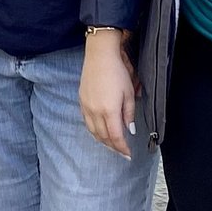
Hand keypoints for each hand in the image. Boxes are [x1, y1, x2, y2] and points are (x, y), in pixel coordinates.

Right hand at [79, 31, 139, 156]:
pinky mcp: (82, 102)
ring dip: (103, 141)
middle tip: (122, 152)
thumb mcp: (129, 93)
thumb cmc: (117, 72)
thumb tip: (129, 129)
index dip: (122, 148)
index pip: (115, 137)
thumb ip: (129, 113)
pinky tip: (100, 131)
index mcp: (109, 110)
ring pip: (93, 132)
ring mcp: (86, 107)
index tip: (128, 154)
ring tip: (112, 145)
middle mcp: (95, 112)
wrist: (99, 56)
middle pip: (103, 137)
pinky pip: (87, 123)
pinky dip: (94, 131)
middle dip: (113, 147)